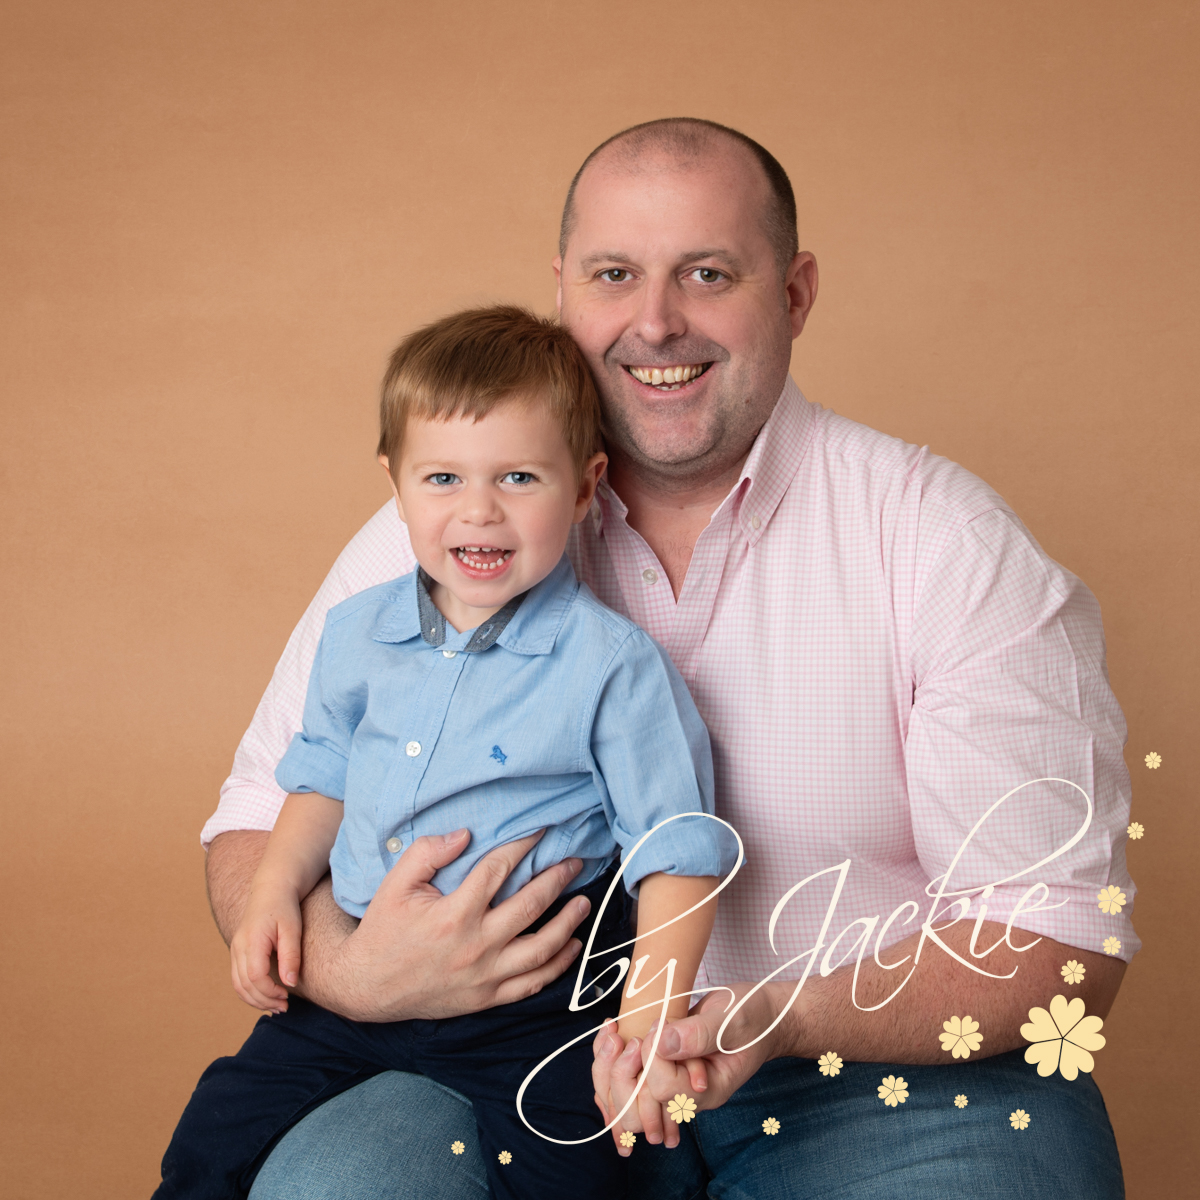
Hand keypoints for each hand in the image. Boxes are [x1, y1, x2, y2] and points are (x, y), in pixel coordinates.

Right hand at [230, 883, 301, 1012]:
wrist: (272, 888)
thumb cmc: (285, 907)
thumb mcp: (293, 929)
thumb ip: (291, 956)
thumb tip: (290, 984)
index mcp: (252, 940)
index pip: (255, 977)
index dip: (270, 992)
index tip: (287, 997)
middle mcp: (238, 946)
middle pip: (244, 985)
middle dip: (263, 1001)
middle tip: (284, 1008)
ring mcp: (235, 949)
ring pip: (238, 985)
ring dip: (255, 1000)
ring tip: (277, 1006)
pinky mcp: (237, 951)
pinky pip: (238, 978)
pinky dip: (250, 992)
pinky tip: (267, 995)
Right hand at [315, 829, 591, 1020]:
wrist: (368, 986)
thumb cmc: (384, 929)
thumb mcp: (395, 883)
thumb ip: (428, 852)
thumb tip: (465, 835)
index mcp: (454, 914)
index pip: (499, 870)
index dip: (523, 845)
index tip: (542, 830)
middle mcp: (476, 946)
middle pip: (531, 906)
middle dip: (558, 879)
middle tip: (574, 862)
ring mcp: (485, 976)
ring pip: (542, 949)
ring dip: (568, 924)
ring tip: (584, 902)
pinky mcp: (487, 998)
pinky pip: (532, 984)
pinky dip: (557, 966)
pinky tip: (571, 947)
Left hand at [593, 984, 780, 1147]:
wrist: (761, 1016)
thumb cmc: (752, 1016)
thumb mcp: (732, 1019)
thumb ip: (699, 1034)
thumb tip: (661, 1042)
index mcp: (708, 1092)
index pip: (663, 1089)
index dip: (653, 1056)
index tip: (660, 1025)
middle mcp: (687, 1098)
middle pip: (636, 1111)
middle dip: (620, 1071)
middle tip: (624, 1033)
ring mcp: (674, 1088)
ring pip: (625, 1103)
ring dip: (609, 1068)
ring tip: (612, 1033)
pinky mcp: (664, 1072)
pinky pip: (628, 1083)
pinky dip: (612, 1063)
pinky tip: (611, 1037)